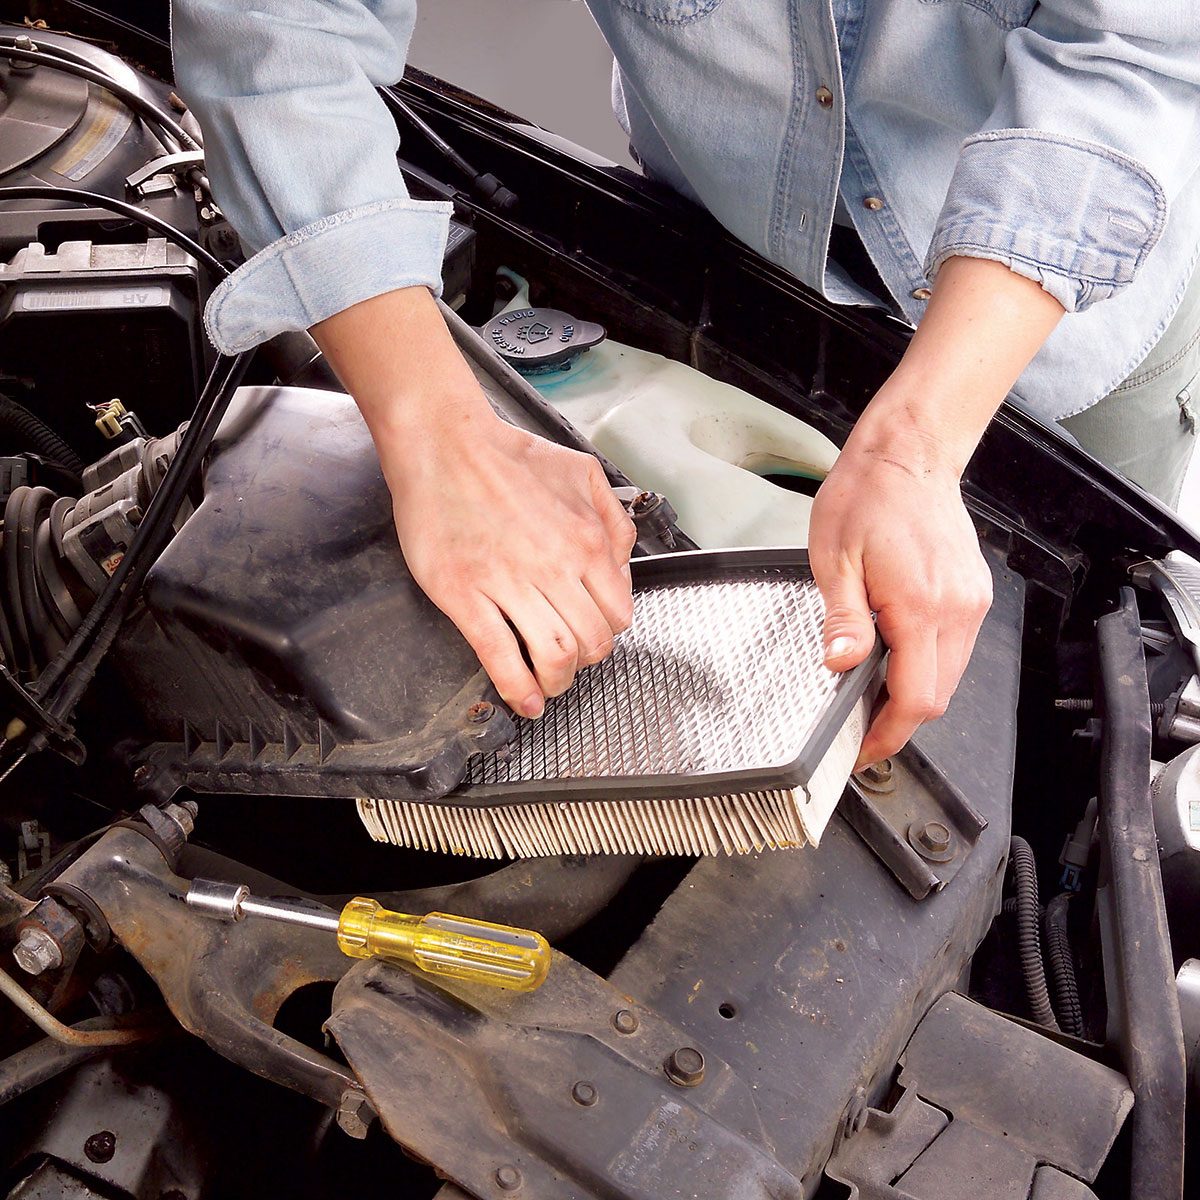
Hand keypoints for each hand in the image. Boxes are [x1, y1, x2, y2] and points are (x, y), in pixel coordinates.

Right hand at [385, 407, 636, 716]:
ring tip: (548, 686)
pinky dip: (516, 688)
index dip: (606, 633)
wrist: (445, 442)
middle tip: (568, 664)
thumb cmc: (507, 456)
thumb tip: (622, 564)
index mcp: (587, 541)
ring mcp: (508, 582)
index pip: (618, 615)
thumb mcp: (582, 474)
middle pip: (591, 643)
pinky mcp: (464, 593)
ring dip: (556, 682)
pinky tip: (521, 700)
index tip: (590, 636)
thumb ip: (613, 519)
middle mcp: (555, 566)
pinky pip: (499, 655)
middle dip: (584, 663)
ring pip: (553, 656)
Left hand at [808, 254, 1064, 764]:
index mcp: (922, 607)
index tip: (861, 747)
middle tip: (858, 729)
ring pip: (948, 677)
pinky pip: (953, 650)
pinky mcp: (970, 593)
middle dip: (898, 722)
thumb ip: (843, 620)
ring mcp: (969, 603)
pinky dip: (925, 666)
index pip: (916, 698)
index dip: (887, 733)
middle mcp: (956, 610)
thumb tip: (841, 666)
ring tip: (870, 697)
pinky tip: (893, 660)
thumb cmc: (867, 498)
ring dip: (912, 695)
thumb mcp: (835, 561)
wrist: (907, 455)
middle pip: (936, 697)